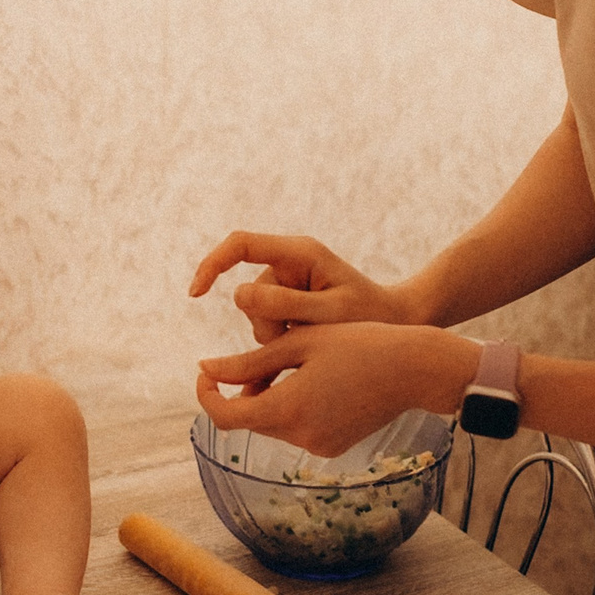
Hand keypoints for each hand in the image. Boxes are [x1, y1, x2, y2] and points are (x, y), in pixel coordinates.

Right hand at [190, 231, 412, 344]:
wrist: (399, 325)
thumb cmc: (372, 317)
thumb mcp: (331, 314)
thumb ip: (286, 304)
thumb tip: (238, 296)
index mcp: (300, 253)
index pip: (240, 244)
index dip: (212, 264)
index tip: (195, 293)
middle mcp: (290, 263)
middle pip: (249, 293)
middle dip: (266, 324)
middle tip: (303, 340)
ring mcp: (289, 283)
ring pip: (256, 316)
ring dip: (276, 337)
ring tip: (314, 343)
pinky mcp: (291, 303)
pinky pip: (267, 326)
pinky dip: (280, 343)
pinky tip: (304, 349)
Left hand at [196, 320, 467, 458]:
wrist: (414, 369)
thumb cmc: (358, 344)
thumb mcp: (298, 344)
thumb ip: (247, 362)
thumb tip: (206, 369)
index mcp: (288, 408)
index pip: (225, 415)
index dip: (207, 394)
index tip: (204, 371)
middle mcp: (300, 436)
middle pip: (248, 420)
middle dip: (238, 393)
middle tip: (245, 360)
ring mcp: (317, 446)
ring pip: (270, 425)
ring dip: (265, 399)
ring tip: (286, 364)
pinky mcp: (331, 448)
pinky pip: (294, 430)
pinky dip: (289, 409)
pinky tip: (310, 381)